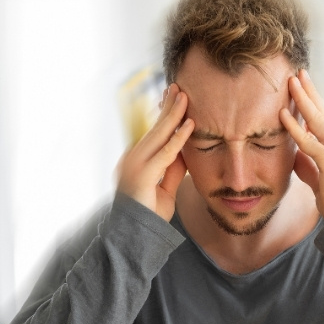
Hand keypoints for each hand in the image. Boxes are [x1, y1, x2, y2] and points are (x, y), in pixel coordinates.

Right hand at [117, 83, 194, 220]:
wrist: (134, 236)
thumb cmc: (149, 215)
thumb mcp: (166, 188)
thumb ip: (173, 169)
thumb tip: (184, 151)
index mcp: (137, 160)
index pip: (153, 133)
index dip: (164, 115)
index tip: (174, 98)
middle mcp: (133, 158)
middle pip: (154, 128)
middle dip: (168, 107)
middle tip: (178, 87)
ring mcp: (135, 165)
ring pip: (159, 134)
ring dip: (173, 114)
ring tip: (184, 96)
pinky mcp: (143, 174)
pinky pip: (166, 153)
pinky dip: (179, 138)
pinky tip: (190, 125)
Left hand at [279, 70, 323, 220]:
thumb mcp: (321, 181)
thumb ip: (309, 166)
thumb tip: (295, 154)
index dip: (316, 103)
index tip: (305, 89)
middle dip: (310, 93)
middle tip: (298, 74)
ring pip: (318, 120)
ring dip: (303, 99)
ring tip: (291, 82)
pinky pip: (308, 141)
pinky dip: (294, 127)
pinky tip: (283, 114)